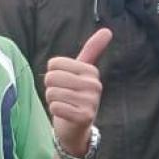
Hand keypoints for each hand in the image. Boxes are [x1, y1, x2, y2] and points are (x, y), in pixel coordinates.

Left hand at [45, 28, 110, 155]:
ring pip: (52, 93)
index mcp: (91, 71)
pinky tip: (65, 114)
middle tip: (62, 96)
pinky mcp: (84, 116)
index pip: (54, 64)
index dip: (52, 74)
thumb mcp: (82, 72)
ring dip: (52, 100)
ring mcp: (91, 101)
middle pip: (51, 77)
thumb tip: (107, 30)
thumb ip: (92, 51)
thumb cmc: (75, 95)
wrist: (76, 128)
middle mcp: (94, 85)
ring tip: (64, 104)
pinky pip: (55, 107)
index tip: (64, 83)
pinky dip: (55, 111)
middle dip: (50, 88)